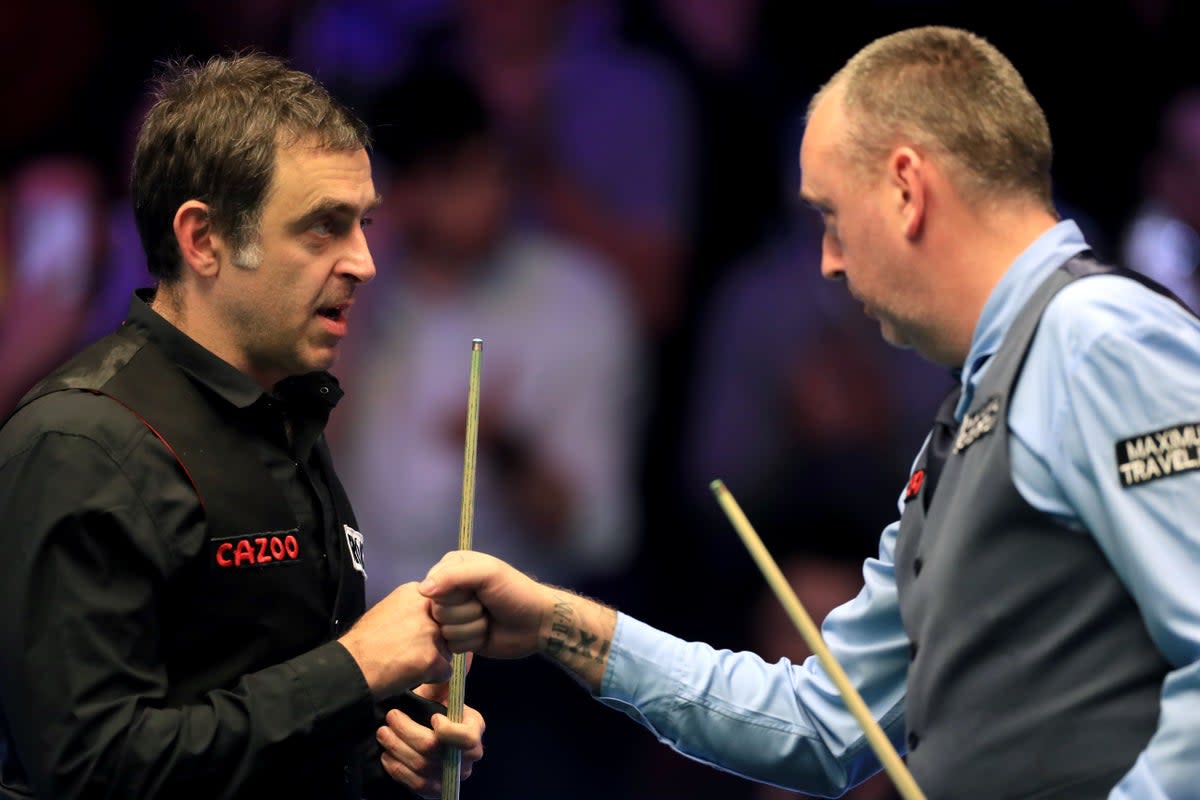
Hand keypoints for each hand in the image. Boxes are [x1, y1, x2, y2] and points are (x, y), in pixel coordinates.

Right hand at [338, 583, 450, 696]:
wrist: (350, 666)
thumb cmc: (364, 641)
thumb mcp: (389, 610)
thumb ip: (413, 611)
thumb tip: (432, 620)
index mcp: (416, 592)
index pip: (443, 607)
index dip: (432, 623)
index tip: (416, 633)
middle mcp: (427, 608)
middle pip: (448, 627)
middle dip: (436, 641)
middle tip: (411, 650)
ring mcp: (430, 632)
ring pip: (449, 649)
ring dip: (434, 659)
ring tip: (408, 662)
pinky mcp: (432, 657)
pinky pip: (445, 671)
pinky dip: (433, 677)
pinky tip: (411, 674)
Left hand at [377, 679, 485, 797]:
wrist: (424, 722)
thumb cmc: (431, 701)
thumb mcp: (439, 684)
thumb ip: (441, 672)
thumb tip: (444, 655)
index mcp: (474, 727)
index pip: (468, 738)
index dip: (448, 731)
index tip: (432, 717)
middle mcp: (468, 756)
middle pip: (435, 751)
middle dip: (408, 733)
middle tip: (391, 717)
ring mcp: (452, 775)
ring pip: (421, 768)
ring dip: (397, 748)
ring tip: (383, 732)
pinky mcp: (436, 789)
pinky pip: (416, 785)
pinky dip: (397, 769)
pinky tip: (386, 754)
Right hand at [420, 551, 617, 690]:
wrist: (537, 623)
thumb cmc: (516, 592)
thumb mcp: (488, 574)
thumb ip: (454, 576)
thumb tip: (422, 589)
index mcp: (451, 567)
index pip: (431, 587)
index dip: (453, 594)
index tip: (475, 592)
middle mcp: (449, 590)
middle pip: (437, 611)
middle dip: (465, 612)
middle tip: (485, 606)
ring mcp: (453, 615)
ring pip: (443, 631)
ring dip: (471, 628)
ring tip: (487, 619)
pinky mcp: (459, 637)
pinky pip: (451, 646)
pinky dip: (471, 641)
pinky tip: (485, 634)